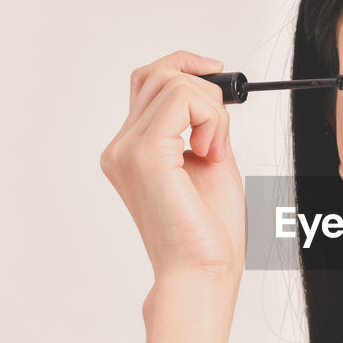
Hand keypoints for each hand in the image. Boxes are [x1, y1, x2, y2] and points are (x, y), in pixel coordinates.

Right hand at [100, 50, 246, 282]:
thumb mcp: (210, 163)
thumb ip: (202, 128)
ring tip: (216, 151)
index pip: (149, 82)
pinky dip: (211, 117)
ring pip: (172, 81)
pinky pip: (182, 98)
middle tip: (221, 133)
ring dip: (211, 109)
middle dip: (205, 90)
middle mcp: (121, 148)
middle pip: (158, 74)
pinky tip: (212, 152)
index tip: (218, 76)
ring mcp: (127, 150)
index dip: (186, 68)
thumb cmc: (208, 234)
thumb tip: (210, 98)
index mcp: (132, 151)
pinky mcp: (144, 154)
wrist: (201, 273)